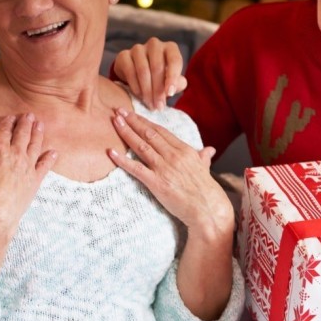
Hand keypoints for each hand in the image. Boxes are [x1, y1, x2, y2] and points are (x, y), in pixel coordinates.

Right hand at [0, 113, 56, 320]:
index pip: (4, 131)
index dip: (8, 122)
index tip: (12, 116)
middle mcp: (14, 155)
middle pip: (22, 134)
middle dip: (26, 123)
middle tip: (30, 115)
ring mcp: (27, 167)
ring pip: (35, 145)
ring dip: (38, 134)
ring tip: (41, 125)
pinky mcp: (35, 181)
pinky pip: (45, 166)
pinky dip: (50, 158)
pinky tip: (54, 152)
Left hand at [108, 107, 235, 320]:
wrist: (208, 209)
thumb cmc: (207, 191)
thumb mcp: (205, 169)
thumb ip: (203, 157)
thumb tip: (208, 150)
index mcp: (185, 150)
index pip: (161, 131)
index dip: (145, 121)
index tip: (133, 114)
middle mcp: (173, 155)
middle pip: (149, 134)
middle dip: (132, 121)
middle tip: (119, 111)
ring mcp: (164, 168)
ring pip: (141, 146)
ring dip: (126, 132)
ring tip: (115, 122)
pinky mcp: (157, 183)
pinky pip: (136, 169)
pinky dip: (122, 160)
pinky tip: (111, 152)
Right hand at [112, 37, 187, 110]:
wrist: (137, 73)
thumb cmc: (160, 77)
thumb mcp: (171, 80)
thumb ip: (177, 83)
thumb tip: (174, 87)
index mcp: (170, 48)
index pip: (175, 60)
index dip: (172, 77)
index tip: (170, 94)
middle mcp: (155, 45)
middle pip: (157, 67)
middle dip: (158, 90)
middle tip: (158, 106)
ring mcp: (138, 48)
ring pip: (143, 70)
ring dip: (147, 91)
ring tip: (150, 104)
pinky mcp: (124, 55)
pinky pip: (130, 71)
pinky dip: (135, 86)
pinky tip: (140, 96)